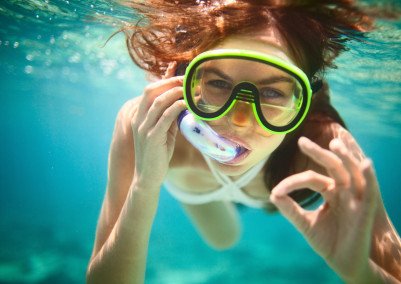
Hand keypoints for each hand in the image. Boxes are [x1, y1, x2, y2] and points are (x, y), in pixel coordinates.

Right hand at [131, 62, 185, 189]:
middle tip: (187, 80)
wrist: (148, 177)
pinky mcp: (152, 137)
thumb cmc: (157, 155)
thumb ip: (170, 119)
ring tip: (189, 90)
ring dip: (175, 92)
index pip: (149, 91)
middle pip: (151, 91)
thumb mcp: (164, 133)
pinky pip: (165, 117)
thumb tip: (183, 104)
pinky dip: (176, 107)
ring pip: (158, 102)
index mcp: (139, 117)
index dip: (165, 82)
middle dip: (170, 82)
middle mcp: (139, 119)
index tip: (181, 78)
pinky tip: (187, 104)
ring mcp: (144, 128)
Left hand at [269, 134, 379, 281]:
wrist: (343, 262)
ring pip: (352, 171)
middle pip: (332, 165)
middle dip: (319, 152)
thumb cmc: (327, 242)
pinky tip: (365, 163)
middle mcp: (343, 190)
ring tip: (336, 143)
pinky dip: (369, 176)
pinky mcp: (367, 208)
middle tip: (302, 142)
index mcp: (330, 191)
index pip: (311, 178)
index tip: (276, 191)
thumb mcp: (305, 223)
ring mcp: (356, 197)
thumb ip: (290, 209)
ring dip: (346, 156)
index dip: (293, 182)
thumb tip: (273, 194)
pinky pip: (371, 189)